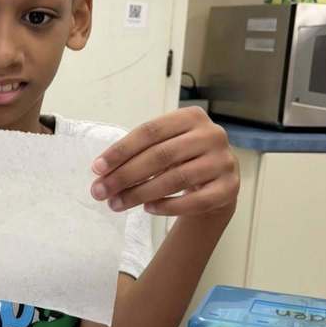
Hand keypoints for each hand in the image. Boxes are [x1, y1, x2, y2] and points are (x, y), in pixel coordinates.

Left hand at [90, 106, 238, 216]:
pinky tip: (147, 209)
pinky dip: (167, 206)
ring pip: (175, 179)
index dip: (120, 150)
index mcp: (191, 117)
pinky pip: (194, 201)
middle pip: (160, 156)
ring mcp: (223, 161)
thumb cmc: (182, 159)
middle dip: (125, 176)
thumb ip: (137, 153)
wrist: (217, 182)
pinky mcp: (229, 188)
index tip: (96, 168)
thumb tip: (101, 174)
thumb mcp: (164, 146)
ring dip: (140, 194)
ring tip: (116, 204)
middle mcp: (211, 135)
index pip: (149, 132)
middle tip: (100, 191)